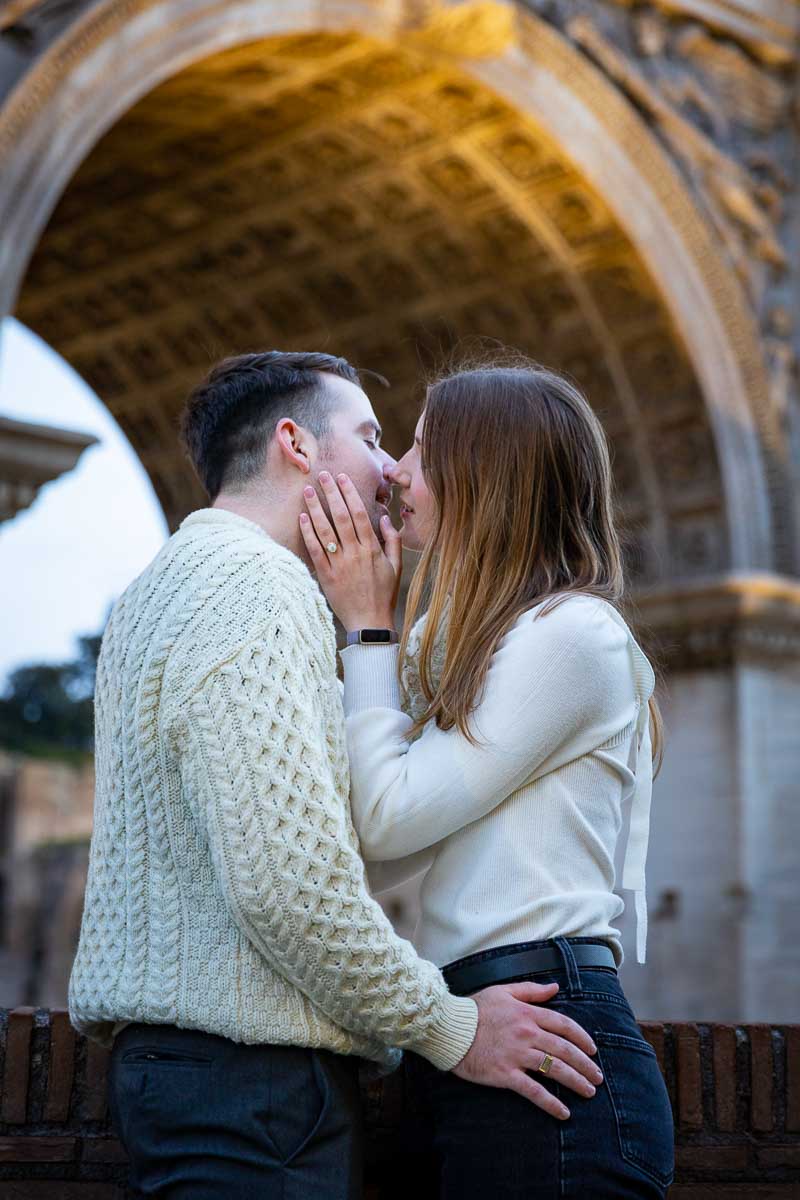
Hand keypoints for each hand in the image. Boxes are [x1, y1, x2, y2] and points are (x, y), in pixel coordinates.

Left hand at [299, 471, 402, 630]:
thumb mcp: (396, 567)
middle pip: (340, 516)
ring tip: (308, 491)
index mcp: (372, 548)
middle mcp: (355, 553)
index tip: (342, 477)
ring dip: (315, 509)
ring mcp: (339, 564)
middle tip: (322, 475)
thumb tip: (384, 518)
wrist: (370, 624)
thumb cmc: (384, 595)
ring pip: (325, 530)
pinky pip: (315, 550)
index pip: (359, 514)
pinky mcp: (326, 576)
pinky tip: (302, 518)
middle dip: (331, 493)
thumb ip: (392, 540)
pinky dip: (308, 533)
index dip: (349, 493)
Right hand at [452, 981, 602, 1119]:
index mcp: (528, 1013)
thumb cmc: (475, 1008)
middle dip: (585, 1064)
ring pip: (554, 1069)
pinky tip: (563, 1112)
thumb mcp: (504, 991)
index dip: (582, 1038)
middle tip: (598, 1077)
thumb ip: (531, 990)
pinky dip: (550, 1102)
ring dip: (575, 1082)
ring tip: (589, 1092)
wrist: (450, 1028)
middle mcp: (527, 1034)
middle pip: (565, 1050)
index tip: (593, 1050)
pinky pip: (533, 1090)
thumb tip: (555, 987)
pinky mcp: (506, 1074)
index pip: (564, 1025)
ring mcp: (517, 1055)